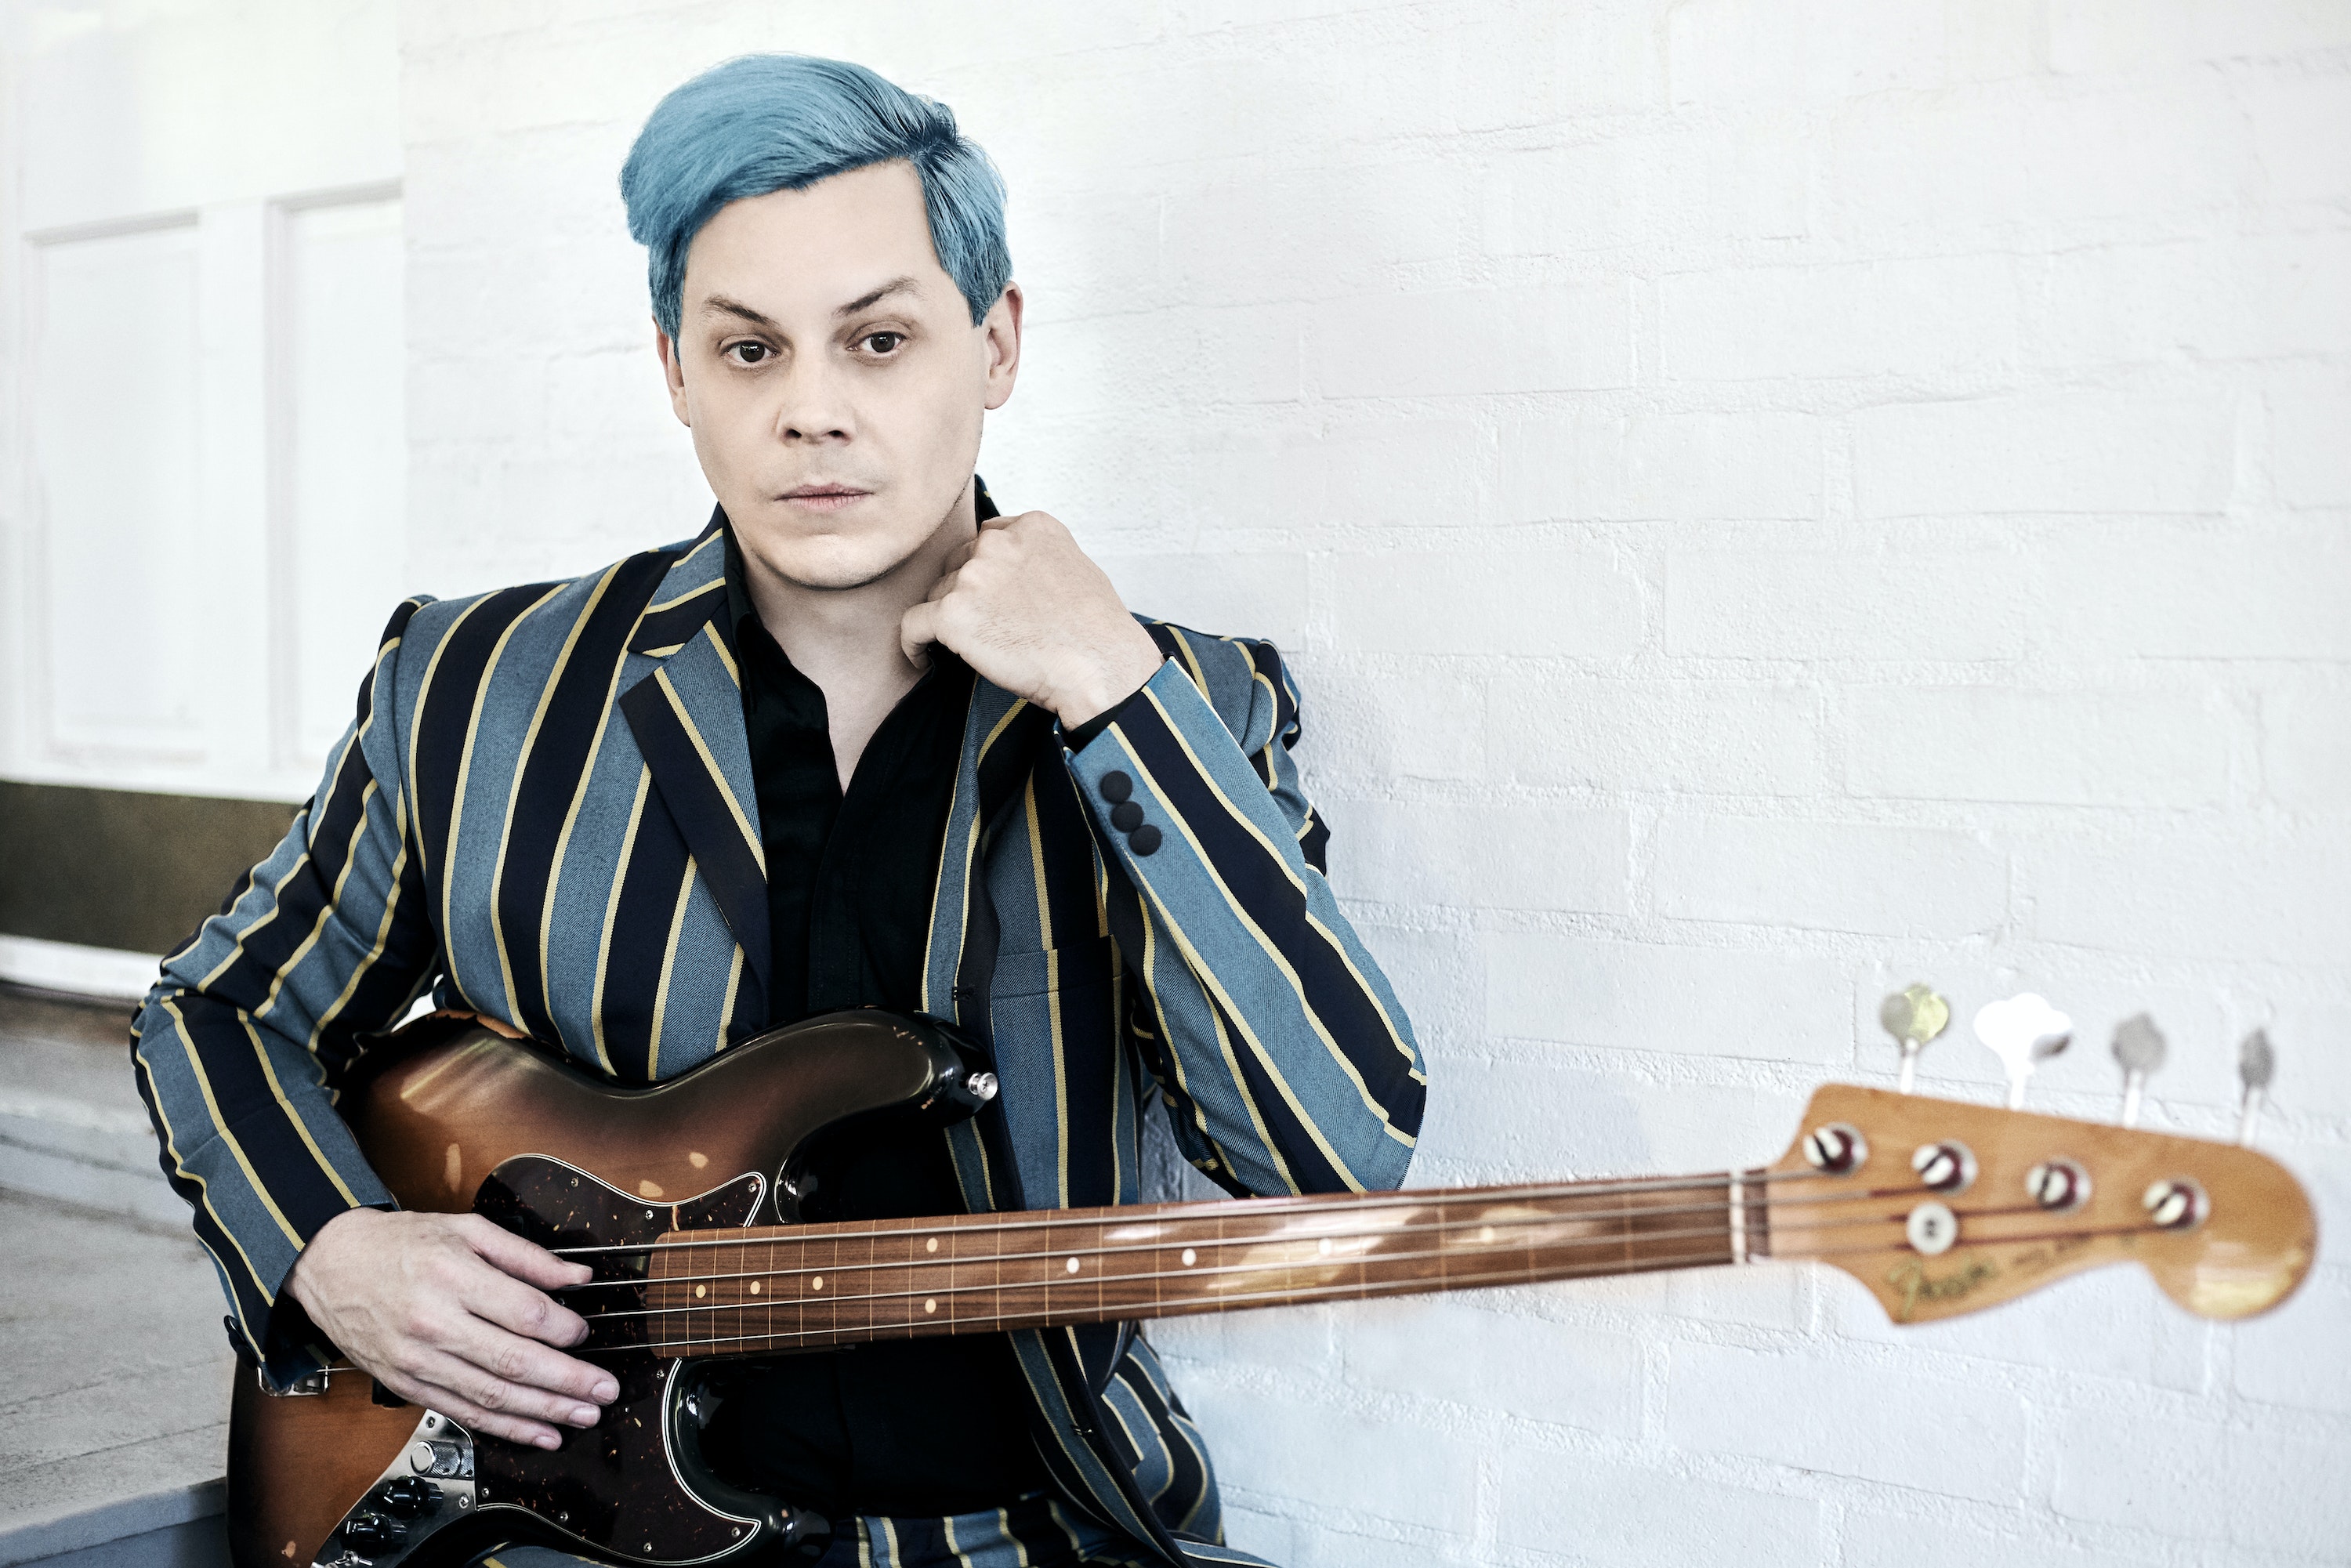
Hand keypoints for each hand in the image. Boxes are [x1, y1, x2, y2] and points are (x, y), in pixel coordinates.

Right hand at [283, 1207, 615, 1448]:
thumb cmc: (400, 1244)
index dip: (565, 1328)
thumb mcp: (466, 1230)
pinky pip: (464, 1413)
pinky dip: (506, 1428)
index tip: (586, 1334)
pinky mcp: (407, 1385)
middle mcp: (434, 1323)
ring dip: (545, 1412)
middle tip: (605, 1392)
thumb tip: (578, 1275)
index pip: (525, 1313)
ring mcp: (418, 1360)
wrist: (328, 1265)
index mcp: (453, 1276)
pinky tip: (540, 1433)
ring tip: (584, 1416)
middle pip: (514, 1361)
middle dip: (568, 1381)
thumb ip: (526, 1255)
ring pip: (492, 1396)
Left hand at [899, 510, 1163, 728]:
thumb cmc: (1097, 631)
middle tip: (985, 629)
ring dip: (948, 620)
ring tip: (971, 649)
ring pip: (937, 594)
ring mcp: (973, 576)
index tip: (990, 598)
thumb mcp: (1077, 569)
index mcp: (1032, 527)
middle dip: (966, 594)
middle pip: (958, 564)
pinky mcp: (952, 614)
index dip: (986, 572)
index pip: (987, 539)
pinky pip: (912, 625)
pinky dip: (913, 644)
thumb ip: (1037, 558)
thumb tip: (1014, 577)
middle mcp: (998, 543)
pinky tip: (922, 658)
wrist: (1101, 668)